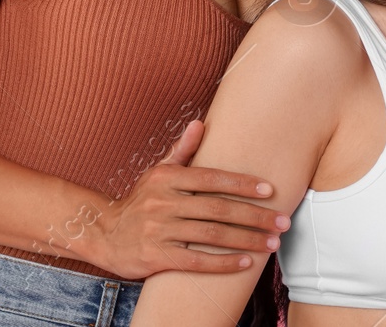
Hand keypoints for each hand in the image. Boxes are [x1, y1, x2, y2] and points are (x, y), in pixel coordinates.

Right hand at [81, 119, 287, 276]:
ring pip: (212, 235)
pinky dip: (223, 262)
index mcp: (168, 178)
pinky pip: (196, 261)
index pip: (212, 179)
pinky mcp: (156, 256)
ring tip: (271, 244)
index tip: (270, 191)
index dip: (243, 184)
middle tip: (282, 222)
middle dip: (255, 216)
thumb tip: (200, 123)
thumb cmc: (140, 201)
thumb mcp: (158, 173)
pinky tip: (245, 263)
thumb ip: (182, 151)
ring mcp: (159, 230)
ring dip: (246, 240)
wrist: (103, 233)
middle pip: (218, 209)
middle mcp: (164, 202)